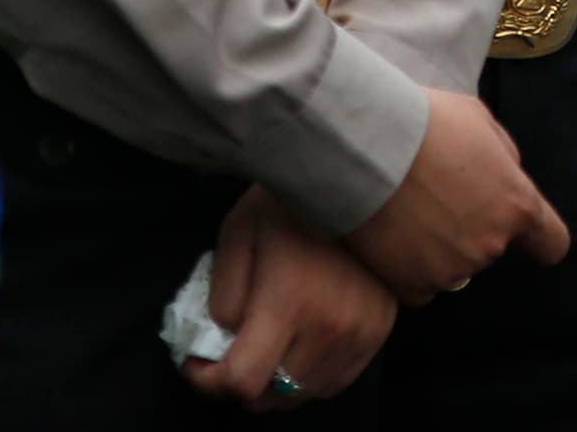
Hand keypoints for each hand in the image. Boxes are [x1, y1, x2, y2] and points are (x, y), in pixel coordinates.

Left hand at [183, 186, 395, 411]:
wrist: (353, 179)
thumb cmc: (286, 203)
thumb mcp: (236, 236)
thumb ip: (222, 297)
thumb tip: (223, 342)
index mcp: (290, 302)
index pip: (243, 381)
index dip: (208, 381)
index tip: (196, 362)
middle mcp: (330, 327)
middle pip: (273, 396)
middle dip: (239, 383)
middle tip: (227, 354)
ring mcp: (360, 332)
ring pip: (304, 394)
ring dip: (275, 382)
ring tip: (262, 348)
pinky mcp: (379, 329)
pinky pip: (335, 382)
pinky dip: (309, 376)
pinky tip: (297, 343)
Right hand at [340, 86, 570, 300]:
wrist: (366, 144)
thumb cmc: (426, 122)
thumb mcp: (480, 120)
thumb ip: (503, 156)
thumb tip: (506, 176)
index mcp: (517, 205)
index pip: (551, 243)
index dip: (539, 239)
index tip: (524, 234)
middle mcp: (491, 245)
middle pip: (489, 246)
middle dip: (470, 225)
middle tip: (434, 193)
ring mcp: (452, 270)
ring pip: (453, 265)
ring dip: (437, 245)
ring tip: (406, 207)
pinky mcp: (413, 286)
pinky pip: (420, 286)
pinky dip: (408, 267)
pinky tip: (392, 235)